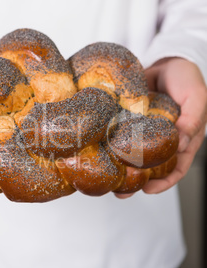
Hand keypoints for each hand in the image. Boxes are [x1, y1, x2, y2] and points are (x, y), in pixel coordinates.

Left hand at [116, 58, 206, 198]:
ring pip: (133, 155)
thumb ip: (192, 119)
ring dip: (122, 168)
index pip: (177, 167)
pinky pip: (121, 137)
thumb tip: (180, 143)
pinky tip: (101, 154)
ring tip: (108, 180)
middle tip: (121, 192)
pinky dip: (112, 147)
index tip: (148, 189)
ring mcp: (145, 132)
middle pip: (151, 167)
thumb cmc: (186, 78)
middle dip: (137, 181)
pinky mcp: (129, 122)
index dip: (165, 181)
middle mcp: (163, 139)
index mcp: (183, 139)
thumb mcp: (196, 96)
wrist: (166, 60)